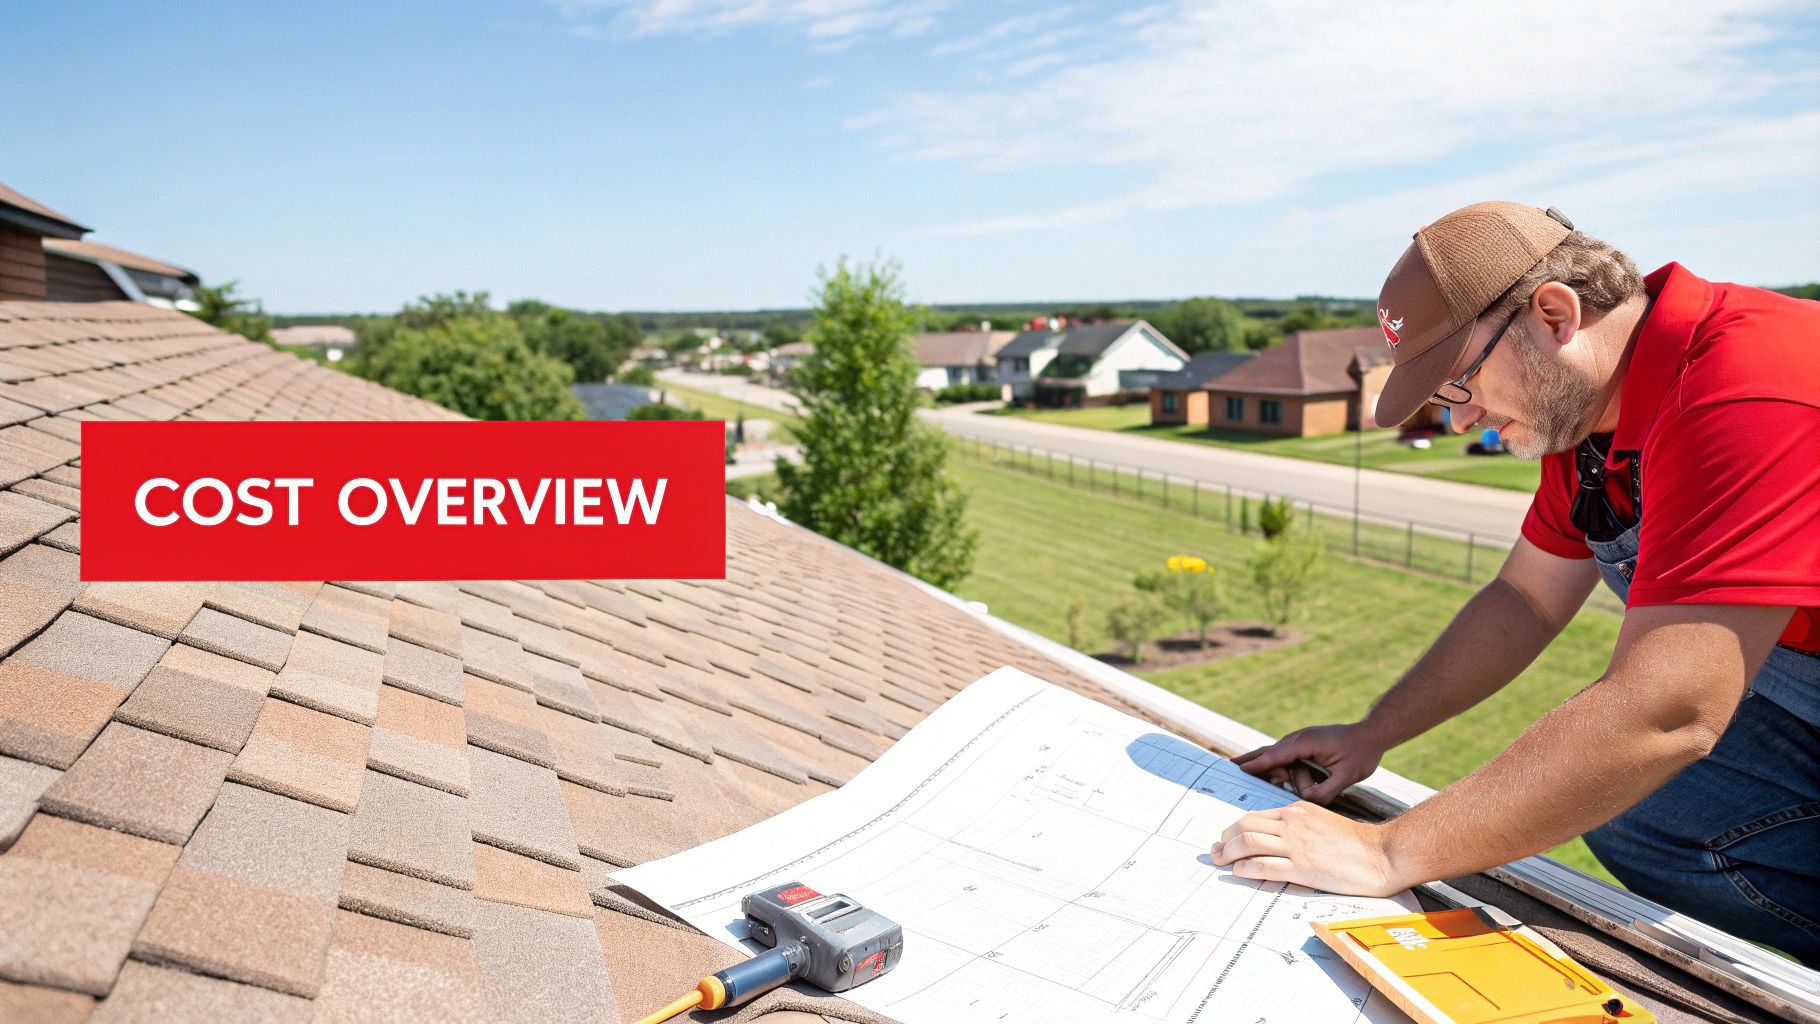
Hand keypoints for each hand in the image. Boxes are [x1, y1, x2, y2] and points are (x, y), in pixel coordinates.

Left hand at [1211, 802, 1410, 896]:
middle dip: (1224, 840)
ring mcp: (1296, 844)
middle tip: (1216, 852)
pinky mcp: (1302, 867)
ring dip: (1227, 853)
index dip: (1234, 829)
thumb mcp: (1321, 822)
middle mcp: (1292, 823)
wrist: (1381, 854)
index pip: (1255, 817)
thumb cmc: (1355, 844)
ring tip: (1221, 863)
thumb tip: (1275, 838)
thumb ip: (1298, 826)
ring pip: (1247, 842)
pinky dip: (1244, 869)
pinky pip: (1262, 865)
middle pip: (1244, 826)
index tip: (1225, 840)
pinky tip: (1239, 873)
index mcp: (1296, 811)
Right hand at [1231, 723, 1385, 803]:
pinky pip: (1284, 758)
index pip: (1275, 755)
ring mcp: (1300, 742)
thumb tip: (1307, 801)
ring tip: (1242, 772)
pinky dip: (1274, 765)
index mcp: (1306, 742)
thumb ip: (1328, 790)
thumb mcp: (1349, 774)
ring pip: (1276, 756)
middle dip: (1249, 760)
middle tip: (1227, 767)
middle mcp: (1299, 739)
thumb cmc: (1362, 752)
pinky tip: (1269, 776)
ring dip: (1265, 767)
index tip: (1239, 770)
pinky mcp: (1304, 747)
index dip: (1257, 764)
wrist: (1372, 734)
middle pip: (1268, 752)